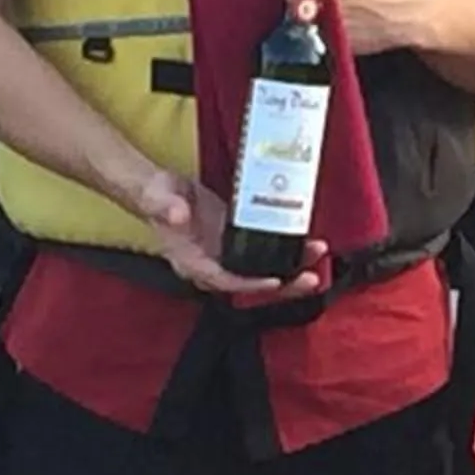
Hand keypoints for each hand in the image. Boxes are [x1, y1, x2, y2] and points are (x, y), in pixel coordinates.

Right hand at [130, 167, 324, 298]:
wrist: (161, 190)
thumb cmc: (156, 197)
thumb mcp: (158, 199)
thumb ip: (167, 208)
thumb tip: (178, 215)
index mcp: (192, 262)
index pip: (223, 279)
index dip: (250, 283)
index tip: (274, 282)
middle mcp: (213, 264)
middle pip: (252, 283)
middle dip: (284, 284)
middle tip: (311, 279)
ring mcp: (227, 254)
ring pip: (263, 269)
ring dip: (291, 266)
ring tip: (318, 253)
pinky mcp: (238, 240)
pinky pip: (265, 251)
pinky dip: (286, 249)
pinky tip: (308, 241)